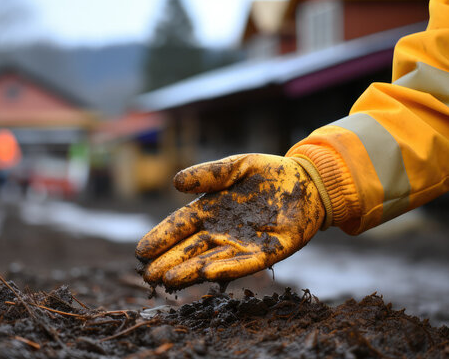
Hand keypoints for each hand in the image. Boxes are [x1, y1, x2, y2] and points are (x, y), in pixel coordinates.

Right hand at [135, 154, 324, 290]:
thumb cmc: (268, 174)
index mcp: (210, 210)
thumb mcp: (235, 166)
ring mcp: (242, 244)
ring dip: (190, 271)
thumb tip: (175, 182)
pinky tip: (206, 275)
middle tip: (147, 276)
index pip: (180, 225)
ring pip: (210, 260)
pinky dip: (225, 269)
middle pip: (189, 248)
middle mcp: (222, 231)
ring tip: (168, 281)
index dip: (161, 237)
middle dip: (168, 262)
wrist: (306, 182)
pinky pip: (244, 263)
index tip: (141, 251)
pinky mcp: (267, 253)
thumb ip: (208, 174)